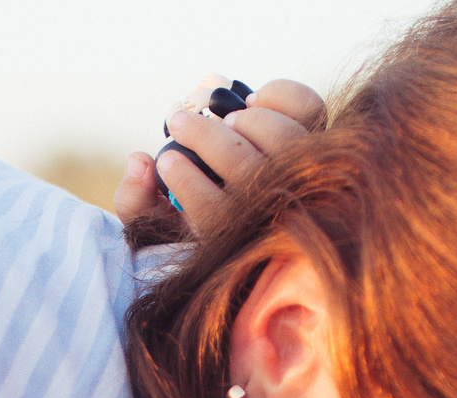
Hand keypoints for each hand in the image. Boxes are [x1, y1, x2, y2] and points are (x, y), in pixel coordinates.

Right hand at [114, 77, 325, 237]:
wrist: (240, 202)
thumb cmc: (189, 214)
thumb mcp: (151, 220)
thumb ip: (134, 200)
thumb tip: (141, 161)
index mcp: (235, 242)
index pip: (218, 218)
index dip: (188, 184)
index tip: (166, 159)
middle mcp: (277, 217)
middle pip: (250, 175)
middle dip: (207, 140)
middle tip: (179, 123)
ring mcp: (307, 180)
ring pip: (283, 142)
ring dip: (242, 120)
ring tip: (220, 117)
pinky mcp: (323, 144)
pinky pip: (309, 109)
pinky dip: (279, 95)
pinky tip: (254, 100)